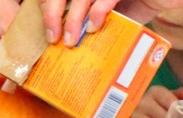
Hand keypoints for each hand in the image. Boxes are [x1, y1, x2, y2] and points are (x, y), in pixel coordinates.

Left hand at [43, 0, 182, 46]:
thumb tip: (64, 47)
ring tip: (70, 40)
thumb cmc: (136, 4)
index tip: (47, 33)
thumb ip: (87, 23)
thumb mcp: (107, 15)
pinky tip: (95, 27)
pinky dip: (97, 11)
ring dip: (73, 18)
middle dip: (52, 13)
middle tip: (52, 38)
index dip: (46, 9)